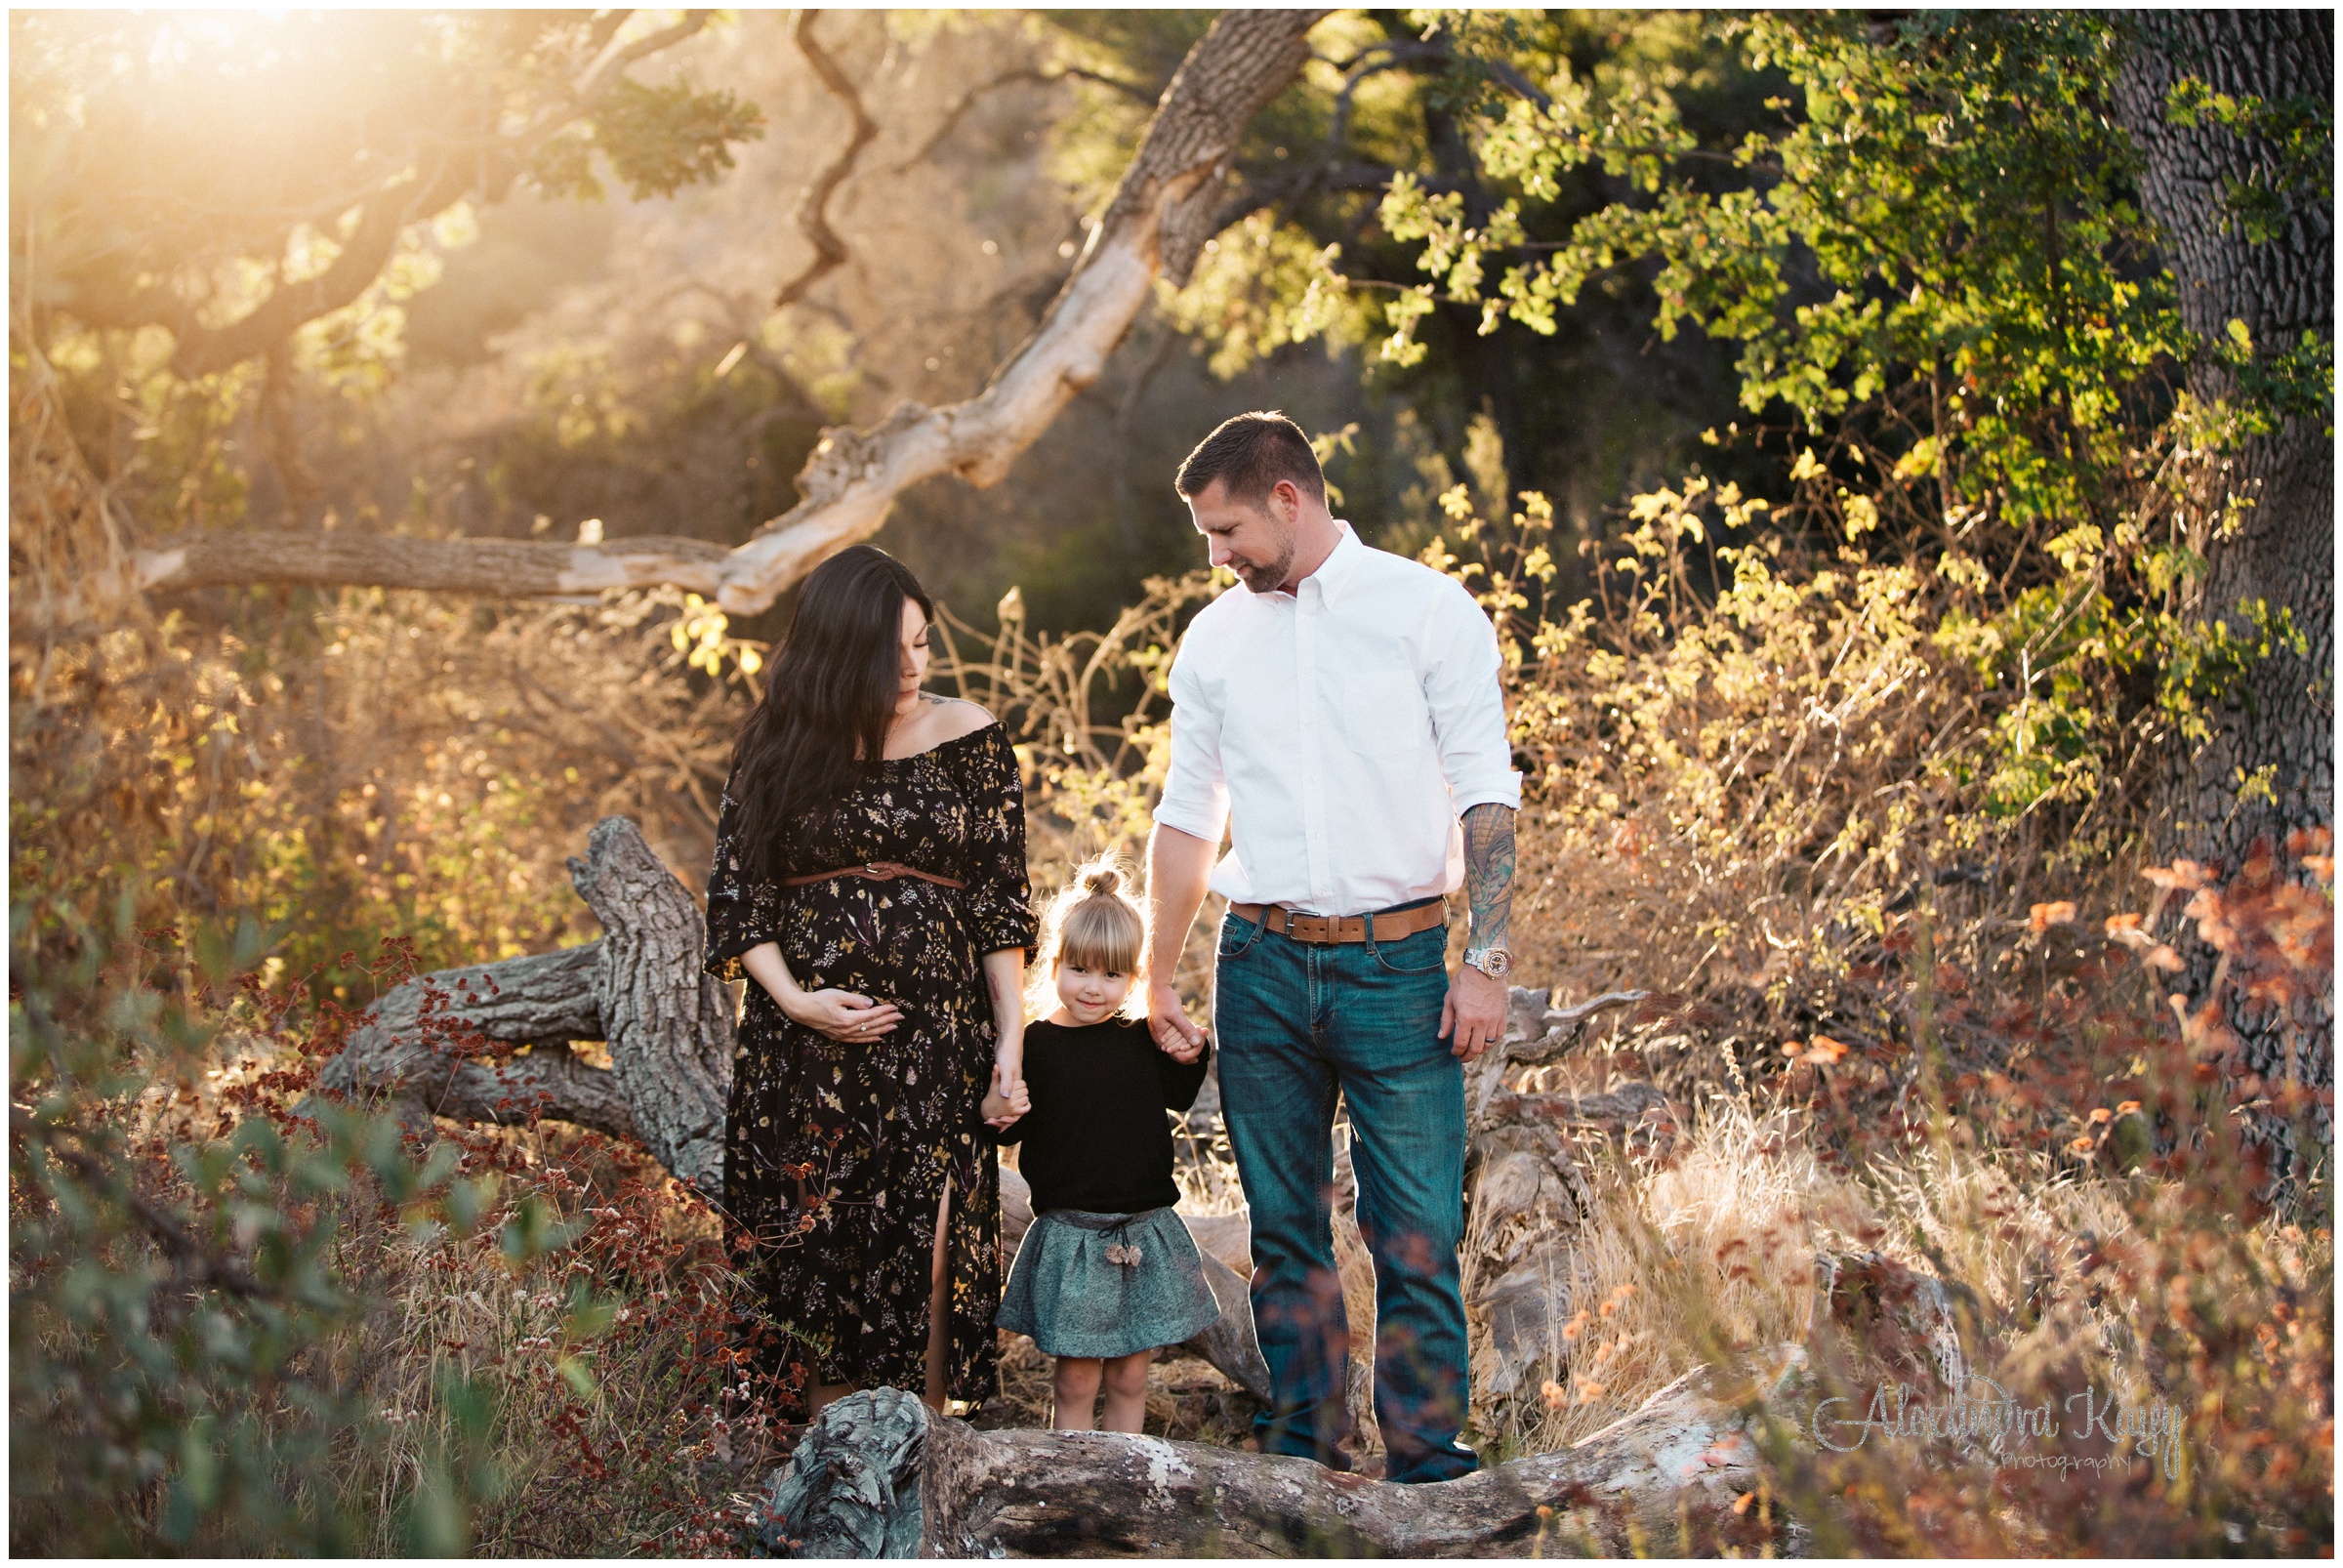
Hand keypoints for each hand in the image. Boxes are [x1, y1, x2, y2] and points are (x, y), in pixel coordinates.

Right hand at [780, 986, 903, 1043]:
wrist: (802, 1010)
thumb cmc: (819, 999)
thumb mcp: (838, 995)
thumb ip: (855, 1000)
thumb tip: (871, 1004)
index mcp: (848, 1018)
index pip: (871, 1015)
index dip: (884, 1011)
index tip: (895, 1007)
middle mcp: (847, 1029)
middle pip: (872, 1026)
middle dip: (888, 1021)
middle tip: (901, 1017)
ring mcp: (843, 1035)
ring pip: (867, 1035)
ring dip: (882, 1030)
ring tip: (894, 1027)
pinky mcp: (839, 1037)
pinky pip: (858, 1041)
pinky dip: (870, 1040)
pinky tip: (878, 1038)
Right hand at [981, 1067, 1030, 1128]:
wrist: (989, 1110)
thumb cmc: (992, 1096)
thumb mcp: (993, 1085)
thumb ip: (995, 1075)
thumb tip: (996, 1065)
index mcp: (1006, 1089)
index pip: (1022, 1083)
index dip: (1019, 1084)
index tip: (1015, 1085)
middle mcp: (1010, 1098)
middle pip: (1025, 1090)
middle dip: (1021, 1090)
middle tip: (1016, 1091)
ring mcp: (1013, 1106)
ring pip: (1026, 1098)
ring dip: (1023, 1097)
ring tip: (1017, 1097)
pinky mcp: (1016, 1112)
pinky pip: (1027, 1107)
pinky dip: (1027, 1105)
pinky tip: (1022, 1102)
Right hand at [1147, 978, 1205, 1059]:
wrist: (1157, 990)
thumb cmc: (1165, 1000)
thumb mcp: (1176, 1014)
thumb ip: (1186, 1029)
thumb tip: (1197, 1043)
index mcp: (1161, 1039)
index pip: (1180, 1056)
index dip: (1194, 1048)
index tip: (1204, 1032)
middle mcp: (1161, 1042)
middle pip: (1182, 1054)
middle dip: (1196, 1044)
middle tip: (1205, 1030)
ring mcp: (1164, 1039)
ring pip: (1183, 1047)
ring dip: (1194, 1040)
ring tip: (1202, 1028)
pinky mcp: (1168, 1034)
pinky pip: (1181, 1041)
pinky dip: (1190, 1036)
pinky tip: (1197, 1028)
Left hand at [1439, 964, 1506, 1061]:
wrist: (1486, 968)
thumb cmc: (1465, 982)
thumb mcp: (1450, 999)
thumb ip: (1446, 1020)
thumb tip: (1441, 1037)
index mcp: (1466, 1017)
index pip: (1461, 1043)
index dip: (1456, 1051)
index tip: (1453, 1053)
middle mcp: (1481, 1022)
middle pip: (1475, 1048)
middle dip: (1467, 1056)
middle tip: (1462, 1058)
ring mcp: (1494, 1020)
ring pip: (1488, 1044)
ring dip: (1479, 1051)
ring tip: (1473, 1051)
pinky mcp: (1503, 1016)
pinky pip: (1498, 1036)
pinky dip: (1492, 1042)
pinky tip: (1485, 1043)